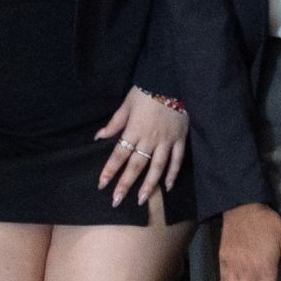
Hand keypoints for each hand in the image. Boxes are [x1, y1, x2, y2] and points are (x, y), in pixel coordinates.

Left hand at [96, 87, 186, 206]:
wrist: (173, 80)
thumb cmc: (147, 91)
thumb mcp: (127, 104)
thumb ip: (115, 122)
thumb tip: (99, 136)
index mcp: (134, 130)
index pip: (119, 154)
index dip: (110, 170)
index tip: (102, 184)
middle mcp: (150, 139)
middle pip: (136, 165)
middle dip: (126, 184)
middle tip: (117, 201)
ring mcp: (167, 141)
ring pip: (157, 167)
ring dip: (149, 185)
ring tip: (141, 200)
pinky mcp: (180, 139)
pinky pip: (177, 160)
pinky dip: (173, 174)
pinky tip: (167, 187)